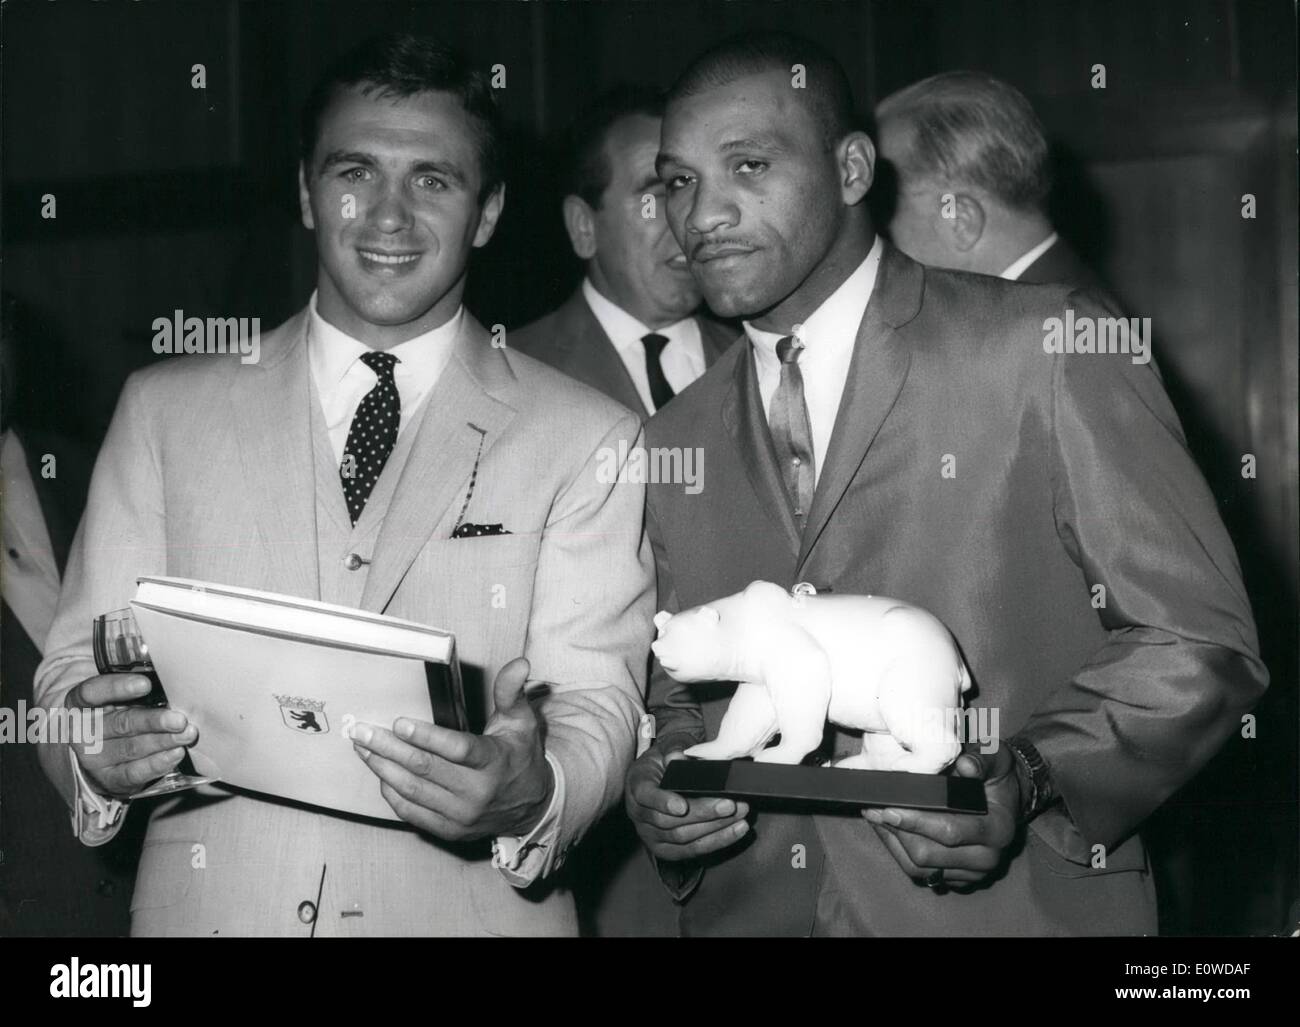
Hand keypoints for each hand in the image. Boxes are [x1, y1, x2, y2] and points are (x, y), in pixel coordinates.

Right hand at [63, 673, 196, 797]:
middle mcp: (83, 731)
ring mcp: (93, 758)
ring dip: (163, 741)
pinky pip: (135, 773)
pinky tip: (176, 753)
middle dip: (153, 721)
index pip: (92, 693)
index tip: (146, 684)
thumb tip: (171, 687)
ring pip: (131, 748)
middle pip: (120, 724)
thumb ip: (136, 693)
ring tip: (186, 734)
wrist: (95, 754)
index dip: (117, 688)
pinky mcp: (109, 779)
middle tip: (179, 719)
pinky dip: (158, 763)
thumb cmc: (114, 715)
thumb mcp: (116, 699)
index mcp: (80, 705)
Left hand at [351, 657, 553, 841]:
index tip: (399, 722)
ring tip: (361, 748)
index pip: (458, 749)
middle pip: (426, 768)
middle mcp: (477, 792)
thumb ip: (512, 692)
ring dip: (383, 768)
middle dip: (389, 748)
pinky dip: (392, 793)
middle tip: (361, 731)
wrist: (532, 807)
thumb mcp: (522, 722)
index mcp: (494, 762)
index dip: (427, 737)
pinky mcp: (449, 830)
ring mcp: (461, 815)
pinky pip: (412, 813)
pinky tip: (380, 774)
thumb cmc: (520, 756)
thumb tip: (519, 663)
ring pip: (413, 790)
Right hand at [625, 740, 749, 860]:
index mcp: (637, 784)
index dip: (663, 802)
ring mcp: (650, 834)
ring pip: (682, 838)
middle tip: (729, 805)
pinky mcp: (666, 849)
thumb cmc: (667, 758)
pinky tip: (737, 830)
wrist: (661, 776)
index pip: (646, 796)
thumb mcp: (670, 745)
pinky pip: (692, 850)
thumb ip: (674, 748)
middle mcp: (638, 813)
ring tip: (739, 815)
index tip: (682, 806)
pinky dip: (717, 841)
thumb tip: (678, 757)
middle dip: (702, 814)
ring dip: (715, 828)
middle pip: (668, 821)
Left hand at [863, 745, 1020, 889]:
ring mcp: (971, 873)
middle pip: (928, 855)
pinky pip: (920, 873)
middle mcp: (987, 858)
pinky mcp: (956, 878)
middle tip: (872, 808)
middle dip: (897, 831)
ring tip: (873, 816)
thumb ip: (982, 759)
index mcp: (998, 830)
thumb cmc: (996, 775)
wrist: (1007, 798)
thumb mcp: (996, 758)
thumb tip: (965, 765)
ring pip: (919, 868)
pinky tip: (885, 828)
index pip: (950, 832)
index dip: (916, 821)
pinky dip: (899, 851)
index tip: (888, 807)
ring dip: (893, 842)